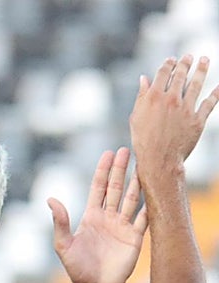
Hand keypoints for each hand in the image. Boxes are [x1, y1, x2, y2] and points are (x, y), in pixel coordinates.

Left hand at [49, 147, 144, 282]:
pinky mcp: (135, 237)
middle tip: (126, 149)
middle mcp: (108, 218)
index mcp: (91, 216)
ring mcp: (123, 226)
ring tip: (144, 163)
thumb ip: (60, 221)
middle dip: (121, 169)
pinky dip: (149, 205)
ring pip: (132, 198)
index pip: (98, 188)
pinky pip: (144, 217)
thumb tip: (50, 199)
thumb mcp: (63, 244)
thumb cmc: (77, 268)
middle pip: (116, 188)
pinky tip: (154, 190)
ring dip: (137, 181)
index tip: (108, 153)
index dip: (103, 171)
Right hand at [130, 55, 218, 178]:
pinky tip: (218, 87)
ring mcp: (186, 109)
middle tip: (190, 56)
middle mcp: (172, 100)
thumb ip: (141, 96)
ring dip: (201, 70)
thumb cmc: (143, 140)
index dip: (168, 64)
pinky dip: (215, 94)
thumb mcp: (136, 117)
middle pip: (181, 76)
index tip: (172, 59)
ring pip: (196, 84)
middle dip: (185, 63)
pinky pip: (209, 103)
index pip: (163, 74)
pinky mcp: (198, 120)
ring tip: (204, 61)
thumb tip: (144, 79)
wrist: (158, 160)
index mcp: (154, 97)